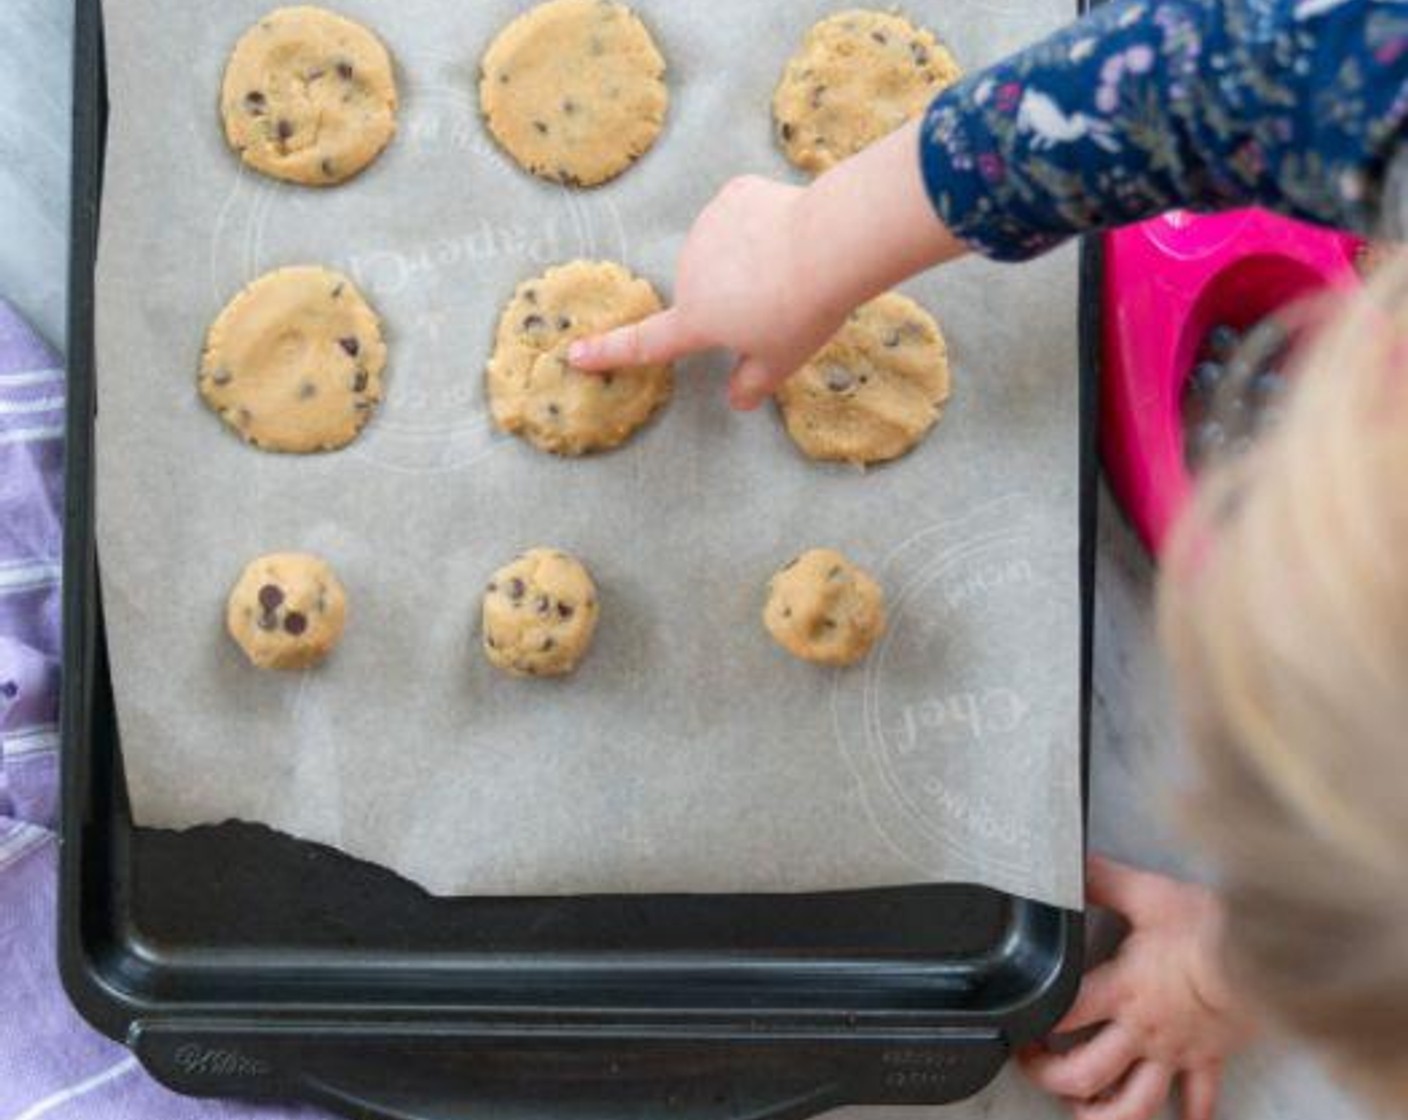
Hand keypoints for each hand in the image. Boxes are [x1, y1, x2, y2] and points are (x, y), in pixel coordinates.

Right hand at [570, 120, 967, 410]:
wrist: (829, 244)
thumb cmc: (801, 313)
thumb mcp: (780, 363)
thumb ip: (751, 385)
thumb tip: (735, 400)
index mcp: (695, 318)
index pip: (645, 344)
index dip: (608, 352)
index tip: (574, 353)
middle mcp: (689, 272)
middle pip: (706, 292)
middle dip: (732, 298)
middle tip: (778, 303)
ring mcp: (707, 229)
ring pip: (723, 251)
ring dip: (746, 259)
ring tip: (789, 266)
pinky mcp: (732, 196)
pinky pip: (741, 215)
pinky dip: (759, 224)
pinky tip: (788, 231)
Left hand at [1019, 856, 1257, 1119]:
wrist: (1271, 960)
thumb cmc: (1212, 929)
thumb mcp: (1151, 894)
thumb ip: (1105, 880)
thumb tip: (1072, 861)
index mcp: (1121, 989)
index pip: (1062, 1015)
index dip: (1032, 1025)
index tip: (1018, 1026)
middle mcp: (1141, 1029)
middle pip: (1085, 1073)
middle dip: (1053, 1080)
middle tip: (1037, 1072)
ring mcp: (1175, 1051)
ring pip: (1135, 1104)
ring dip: (1107, 1115)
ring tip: (1087, 1112)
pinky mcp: (1209, 1060)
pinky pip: (1200, 1102)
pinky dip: (1190, 1118)